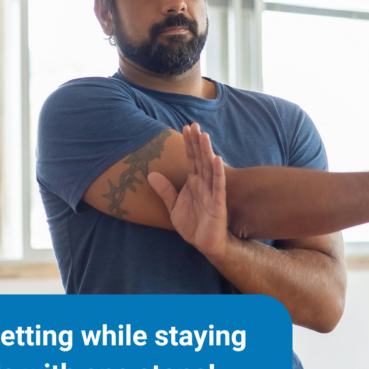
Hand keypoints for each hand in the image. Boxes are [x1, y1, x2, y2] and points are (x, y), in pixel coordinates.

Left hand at [147, 124, 231, 257]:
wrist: (204, 243)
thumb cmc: (192, 224)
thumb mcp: (173, 206)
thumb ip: (165, 190)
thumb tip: (151, 174)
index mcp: (194, 183)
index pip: (191, 159)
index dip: (189, 144)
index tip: (186, 128)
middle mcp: (204, 184)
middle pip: (200, 159)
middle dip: (197, 142)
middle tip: (194, 125)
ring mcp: (212, 192)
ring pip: (209, 168)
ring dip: (207, 152)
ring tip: (204, 136)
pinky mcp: (218, 204)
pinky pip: (218, 186)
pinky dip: (217, 173)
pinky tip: (216, 159)